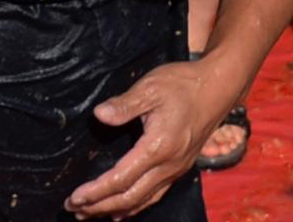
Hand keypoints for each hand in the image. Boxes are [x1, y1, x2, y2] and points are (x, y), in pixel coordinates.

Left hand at [68, 59, 233, 216]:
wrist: (218, 88)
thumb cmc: (183, 84)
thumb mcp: (151, 87)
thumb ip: (124, 104)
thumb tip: (99, 115)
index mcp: (158, 147)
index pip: (121, 179)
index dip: (96, 191)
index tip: (75, 198)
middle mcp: (168, 165)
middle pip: (129, 197)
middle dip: (99, 206)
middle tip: (74, 209)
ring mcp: (176, 169)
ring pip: (142, 200)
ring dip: (113, 209)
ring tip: (90, 214)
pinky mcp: (180, 168)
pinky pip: (155, 195)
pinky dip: (135, 207)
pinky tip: (122, 211)